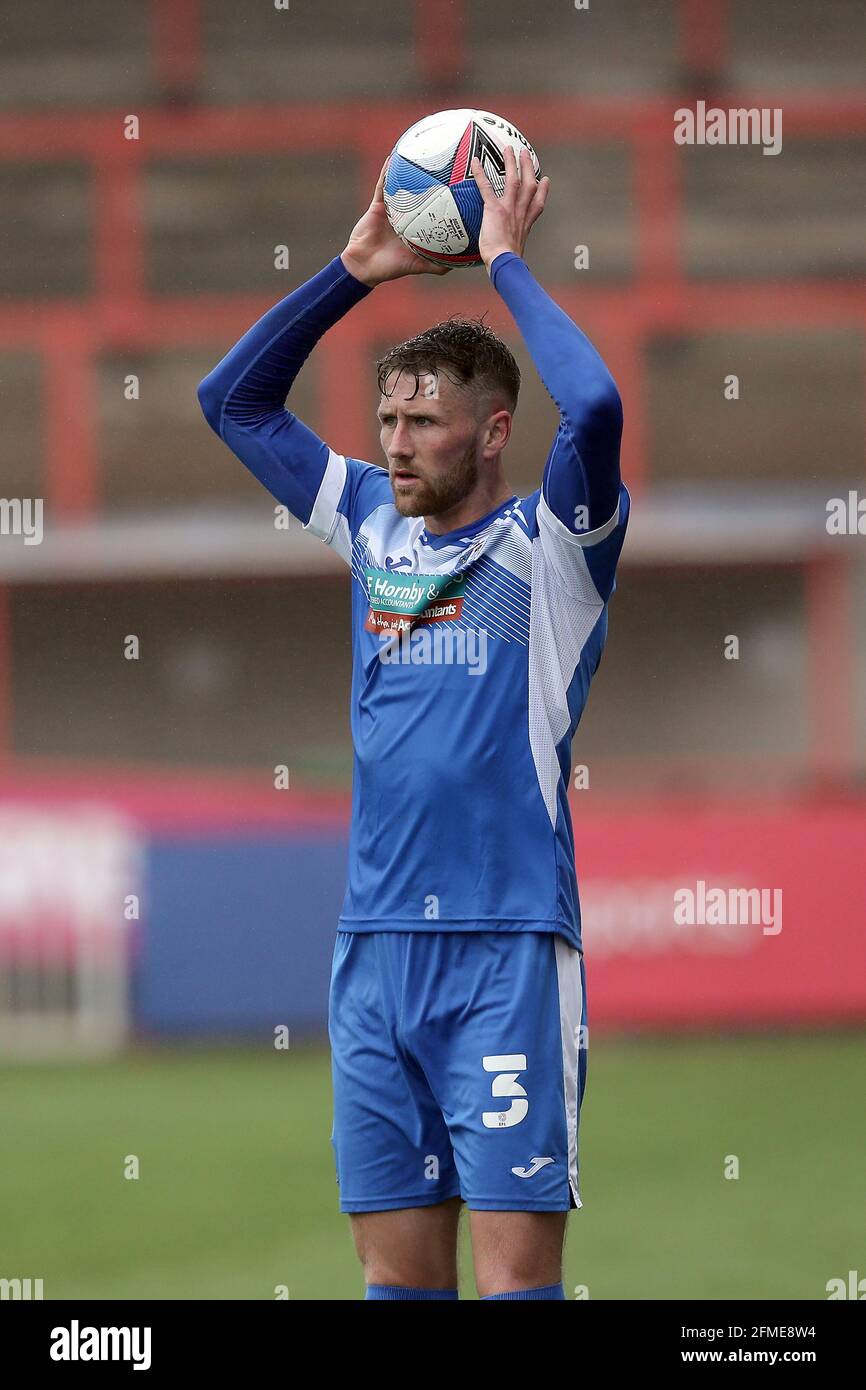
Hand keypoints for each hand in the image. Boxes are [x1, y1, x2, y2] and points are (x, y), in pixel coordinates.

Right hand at [340, 158, 453, 286]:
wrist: (364, 266)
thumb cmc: (390, 268)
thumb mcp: (418, 265)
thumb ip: (436, 265)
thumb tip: (460, 264)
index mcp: (417, 226)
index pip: (434, 209)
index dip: (446, 199)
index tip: (461, 187)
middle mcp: (407, 214)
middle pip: (422, 193)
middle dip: (433, 179)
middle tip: (447, 163)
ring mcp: (392, 208)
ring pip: (403, 186)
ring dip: (409, 170)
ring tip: (422, 152)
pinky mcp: (378, 205)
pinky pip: (382, 185)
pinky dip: (386, 172)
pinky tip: (393, 158)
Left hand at [471, 145, 549, 272]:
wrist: (505, 263)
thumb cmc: (507, 265)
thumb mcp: (513, 257)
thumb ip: (510, 252)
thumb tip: (505, 263)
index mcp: (525, 224)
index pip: (537, 204)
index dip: (543, 191)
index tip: (545, 181)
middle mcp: (520, 213)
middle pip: (529, 185)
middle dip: (528, 168)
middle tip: (526, 154)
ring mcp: (509, 209)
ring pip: (513, 180)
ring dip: (512, 163)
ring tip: (509, 149)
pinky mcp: (495, 209)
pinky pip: (486, 187)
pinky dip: (480, 174)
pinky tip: (474, 162)